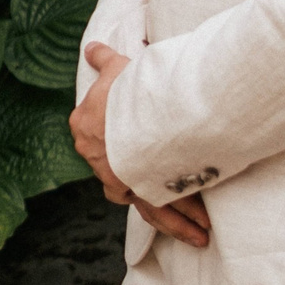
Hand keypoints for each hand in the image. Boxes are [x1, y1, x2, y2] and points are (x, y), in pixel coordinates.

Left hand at [75, 44, 211, 247]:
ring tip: (200, 230)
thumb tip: (92, 50)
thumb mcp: (117, 68)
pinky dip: (179, 223)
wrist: (147, 110)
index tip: (136, 147)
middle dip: (144, 186)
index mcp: (85, 128)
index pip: (95, 138)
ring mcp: (119, 179)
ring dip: (174, 217)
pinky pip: (161, 213)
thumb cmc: (130, 87)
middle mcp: (98, 159)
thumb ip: (104, 61)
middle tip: (166, 192)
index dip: (117, 143)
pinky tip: (199, 233)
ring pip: (145, 203)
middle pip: (119, 176)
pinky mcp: (142, 193)